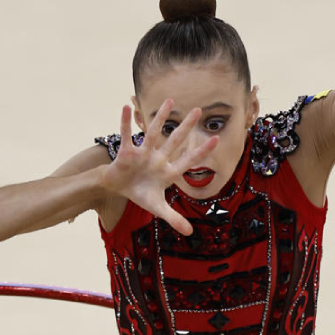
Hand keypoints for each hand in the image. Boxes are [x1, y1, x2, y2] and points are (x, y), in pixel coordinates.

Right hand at [99, 99, 218, 235]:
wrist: (118, 188)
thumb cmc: (140, 193)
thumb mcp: (157, 208)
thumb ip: (174, 218)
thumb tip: (190, 233)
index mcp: (168, 171)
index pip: (189, 160)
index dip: (201, 151)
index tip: (216, 139)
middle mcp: (159, 158)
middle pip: (175, 140)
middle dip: (186, 126)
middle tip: (199, 110)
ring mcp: (144, 153)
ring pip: (153, 132)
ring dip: (161, 117)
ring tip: (170, 100)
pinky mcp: (127, 152)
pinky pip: (127, 135)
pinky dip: (125, 123)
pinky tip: (127, 108)